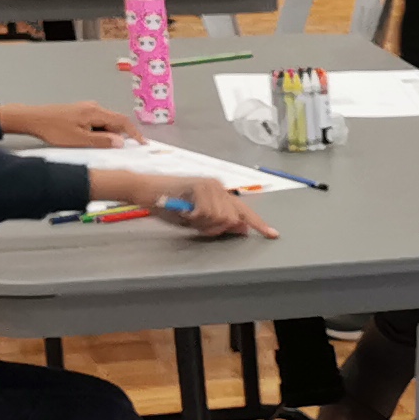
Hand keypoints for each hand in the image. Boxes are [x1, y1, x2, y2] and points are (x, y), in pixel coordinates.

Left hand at [0, 101, 140, 146]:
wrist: (33, 119)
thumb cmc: (53, 129)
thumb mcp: (79, 140)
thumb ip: (102, 141)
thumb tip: (121, 142)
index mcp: (95, 112)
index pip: (122, 121)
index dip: (134, 133)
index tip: (142, 144)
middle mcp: (93, 107)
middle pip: (115, 121)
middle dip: (120, 135)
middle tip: (120, 150)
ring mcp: (86, 108)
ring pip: (105, 122)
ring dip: (107, 135)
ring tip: (99, 147)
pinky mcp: (80, 112)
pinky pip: (97, 122)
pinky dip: (99, 132)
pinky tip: (90, 141)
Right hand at [88, 166, 277, 235]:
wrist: (145, 191)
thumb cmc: (167, 205)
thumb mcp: (196, 219)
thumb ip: (218, 223)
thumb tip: (242, 228)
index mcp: (219, 194)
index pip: (244, 211)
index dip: (259, 224)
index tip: (273, 235)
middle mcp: (219, 186)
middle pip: (233, 219)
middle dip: (215, 228)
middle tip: (194, 222)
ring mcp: (211, 184)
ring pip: (222, 218)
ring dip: (203, 223)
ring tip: (186, 214)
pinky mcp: (201, 185)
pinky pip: (208, 213)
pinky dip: (195, 218)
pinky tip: (184, 210)